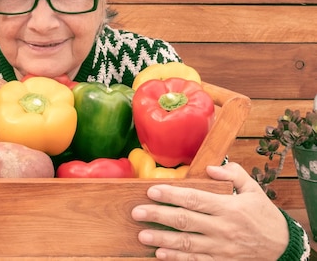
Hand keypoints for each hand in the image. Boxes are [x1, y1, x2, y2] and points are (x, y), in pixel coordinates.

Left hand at [131, 162, 287, 259]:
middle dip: (159, 216)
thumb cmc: (263, 214)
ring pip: (187, 244)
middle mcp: (223, 228)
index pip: (195, 199)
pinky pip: (196, 260)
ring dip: (162, 240)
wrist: (281, 245)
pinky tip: (160, 254)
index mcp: (229, 207)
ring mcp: (221, 247)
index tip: (152, 191)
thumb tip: (210, 168)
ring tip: (142, 235)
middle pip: (186, 221)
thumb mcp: (254, 189)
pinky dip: (177, 258)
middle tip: (137, 212)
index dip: (172, 195)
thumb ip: (233, 174)